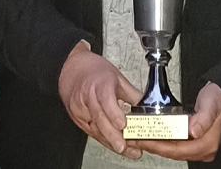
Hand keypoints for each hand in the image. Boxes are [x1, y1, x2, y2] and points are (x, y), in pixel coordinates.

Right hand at [58, 41, 143, 157]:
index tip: (123, 124)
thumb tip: (148, 107)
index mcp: (100, 83)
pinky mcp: (77, 119)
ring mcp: (80, 109)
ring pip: (95, 129)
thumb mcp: (117, 78)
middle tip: (123, 146)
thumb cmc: (95, 72)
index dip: (114, 113)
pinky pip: (91, 132)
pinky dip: (104, 140)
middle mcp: (87, 97)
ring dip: (110, 141)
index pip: (105, 99)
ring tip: (126, 150)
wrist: (72, 70)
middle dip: (112, 135)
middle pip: (99, 118)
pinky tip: (114, 146)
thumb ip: (133, 94)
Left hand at [137, 81, 220, 162]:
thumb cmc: (219, 99)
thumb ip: (203, 118)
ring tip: (139, 139)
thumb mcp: (211, 104)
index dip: (159, 146)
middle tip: (135, 140)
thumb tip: (193, 131)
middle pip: (173, 152)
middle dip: (153, 147)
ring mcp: (199, 147)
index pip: (178, 149)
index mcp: (208, 143)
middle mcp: (203, 149)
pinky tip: (152, 138)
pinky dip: (162, 142)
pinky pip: (175, 146)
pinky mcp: (194, 143)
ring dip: (156, 146)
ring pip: (173, 151)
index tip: (144, 140)